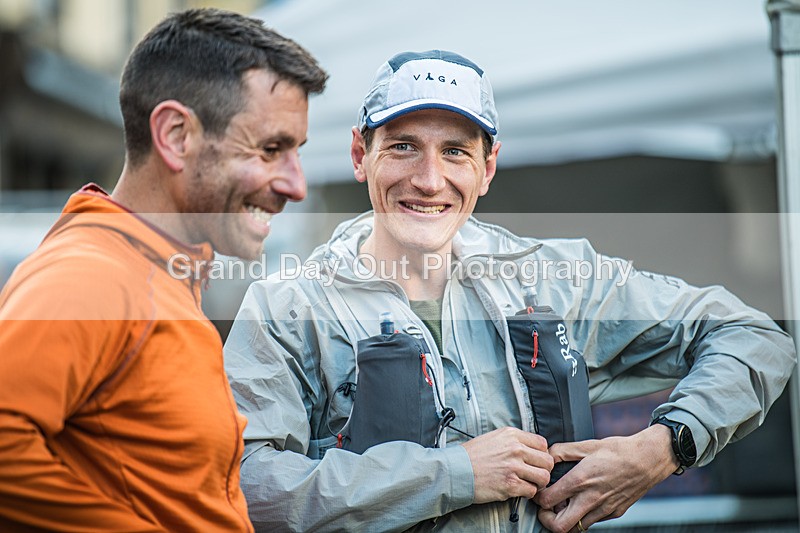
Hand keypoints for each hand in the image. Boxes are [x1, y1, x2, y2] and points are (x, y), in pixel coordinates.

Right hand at [461, 427, 553, 503]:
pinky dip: (526, 493)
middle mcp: (515, 449)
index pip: (543, 444)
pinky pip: (531, 491)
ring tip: (528, 483)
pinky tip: (517, 490)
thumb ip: (514, 441)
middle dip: (543, 470)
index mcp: (512, 435)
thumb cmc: (472, 455)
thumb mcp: (494, 437)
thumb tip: (531, 450)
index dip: (542, 454)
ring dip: (537, 483)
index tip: (536, 461)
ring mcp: (514, 467)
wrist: (456, 470)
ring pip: (543, 477)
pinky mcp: (510, 485)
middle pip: (547, 461)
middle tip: (534, 475)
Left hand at [535, 425, 677, 532]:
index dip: (538, 499)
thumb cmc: (619, 450)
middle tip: (545, 509)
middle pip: (559, 526)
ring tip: (565, 505)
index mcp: (580, 480)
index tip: (539, 493)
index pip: (548, 500)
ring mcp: (604, 509)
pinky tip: (583, 502)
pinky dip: (583, 516)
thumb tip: (547, 455)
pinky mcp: (614, 513)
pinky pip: (593, 522)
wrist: (648, 459)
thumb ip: (563, 451)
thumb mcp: (587, 445)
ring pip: (576, 528)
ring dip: (566, 519)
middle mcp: (591, 498)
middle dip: (547, 519)